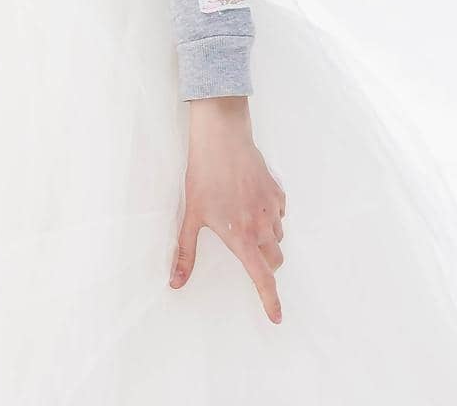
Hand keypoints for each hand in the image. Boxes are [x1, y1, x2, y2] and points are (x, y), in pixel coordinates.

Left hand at [168, 95, 286, 323]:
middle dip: (267, 266)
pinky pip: (280, 214)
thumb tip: (176, 282)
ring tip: (245, 224)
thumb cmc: (204, 175)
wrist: (221, 138)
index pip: (262, 278)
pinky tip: (254, 204)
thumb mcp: (192, 215)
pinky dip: (272, 217)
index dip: (270, 300)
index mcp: (242, 237)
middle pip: (275, 260)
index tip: (276, 317)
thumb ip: (186, 252)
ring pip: (278, 237)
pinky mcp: (276, 191)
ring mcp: (272, 208)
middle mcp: (262, 226)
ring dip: (268, 240)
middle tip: (249, 256)